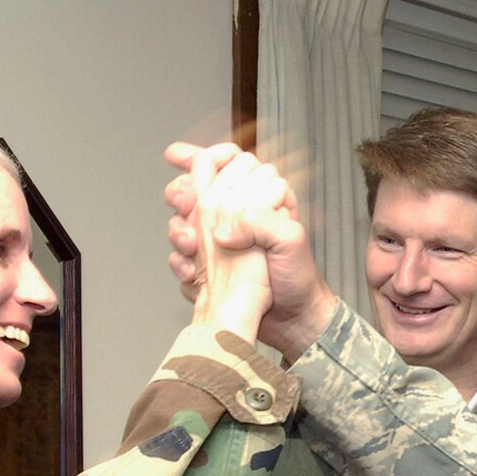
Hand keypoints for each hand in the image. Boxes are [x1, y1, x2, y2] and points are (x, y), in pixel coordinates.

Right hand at [162, 143, 276, 340]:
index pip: (223, 162)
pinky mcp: (209, 265)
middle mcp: (233, 215)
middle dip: (180, 194)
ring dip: (178, 231)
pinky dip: (180, 262)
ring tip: (191, 246)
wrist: (292, 319)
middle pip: (191, 189)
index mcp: (256, 198)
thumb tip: (224, 231)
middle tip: (185, 206)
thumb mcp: (290, 241)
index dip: (199, 155)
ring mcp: (219, 239)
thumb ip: (260, 223)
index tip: (177, 156)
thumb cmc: (299, 278)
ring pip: (181, 222)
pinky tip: (192, 273)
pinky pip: (181, 256)